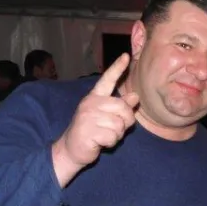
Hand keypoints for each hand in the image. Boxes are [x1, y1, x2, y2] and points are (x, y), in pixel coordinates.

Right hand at [52, 54, 138, 185]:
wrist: (71, 149)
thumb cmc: (92, 131)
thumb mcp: (106, 116)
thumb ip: (120, 106)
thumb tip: (135, 96)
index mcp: (95, 97)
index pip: (107, 80)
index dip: (117, 68)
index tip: (126, 56)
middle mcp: (90, 103)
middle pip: (123, 108)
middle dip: (125, 122)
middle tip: (115, 129)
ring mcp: (87, 117)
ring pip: (119, 125)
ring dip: (117, 135)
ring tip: (105, 135)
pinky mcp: (87, 131)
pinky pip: (112, 136)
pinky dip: (110, 142)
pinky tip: (100, 142)